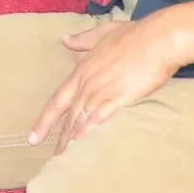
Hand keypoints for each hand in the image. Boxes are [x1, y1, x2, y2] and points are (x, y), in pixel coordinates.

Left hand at [31, 14, 184, 150]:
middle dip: (54, 135)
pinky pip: (97, 120)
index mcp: (82, 70)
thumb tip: (64, 40)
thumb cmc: (134, 34)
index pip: (58, 99)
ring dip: (69, 140)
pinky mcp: (118, 99)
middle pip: (66, 114)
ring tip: (62, 160)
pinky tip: (80, 148)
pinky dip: (86, 134)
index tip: (35, 134)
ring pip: (78, 121)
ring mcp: (100, 91)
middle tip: (45, 154)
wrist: (158, 38)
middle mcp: (86, 83)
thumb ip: (82, 40)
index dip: (46, 118)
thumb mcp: (103, 33)